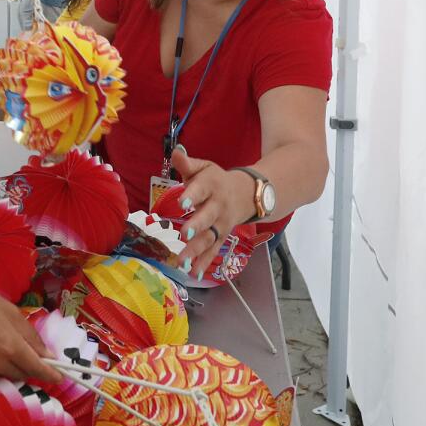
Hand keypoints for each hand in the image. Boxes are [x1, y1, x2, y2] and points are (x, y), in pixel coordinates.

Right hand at [0, 272, 63, 383]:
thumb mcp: (11, 312)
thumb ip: (31, 337)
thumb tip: (48, 356)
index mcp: (9, 347)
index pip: (38, 370)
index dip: (52, 375)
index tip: (61, 377)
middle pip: (22, 375)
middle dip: (29, 366)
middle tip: (26, 350)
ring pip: (4, 375)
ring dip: (10, 366)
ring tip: (1, 343)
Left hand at [171, 146, 257, 275]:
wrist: (250, 193)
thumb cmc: (216, 180)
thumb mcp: (205, 168)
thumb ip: (187, 163)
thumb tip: (175, 151)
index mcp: (211, 186)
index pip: (201, 190)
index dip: (191, 196)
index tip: (181, 204)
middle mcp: (218, 207)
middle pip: (207, 217)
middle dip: (197, 226)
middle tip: (184, 234)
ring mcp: (222, 224)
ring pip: (209, 238)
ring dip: (196, 251)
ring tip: (182, 261)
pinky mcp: (222, 236)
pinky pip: (214, 250)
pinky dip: (204, 263)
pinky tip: (193, 274)